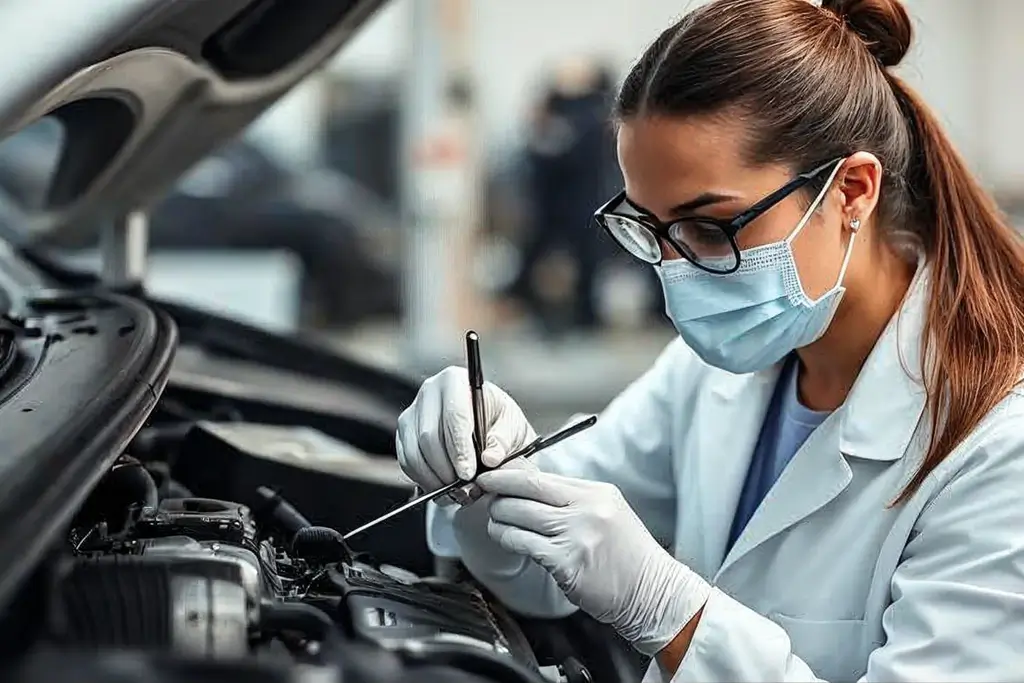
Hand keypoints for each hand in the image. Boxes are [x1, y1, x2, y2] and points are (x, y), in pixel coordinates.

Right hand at [396, 366, 536, 504]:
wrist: (486, 425)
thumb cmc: (499, 421)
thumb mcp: (511, 427)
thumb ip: (503, 441)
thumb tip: (490, 458)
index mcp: (455, 381)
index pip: (454, 416)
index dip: (460, 448)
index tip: (468, 473)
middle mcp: (429, 392)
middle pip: (429, 436)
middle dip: (446, 468)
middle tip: (463, 488)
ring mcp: (412, 412)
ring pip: (414, 452)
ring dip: (434, 478)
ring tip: (456, 492)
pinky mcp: (404, 433)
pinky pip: (407, 461)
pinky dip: (423, 479)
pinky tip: (443, 487)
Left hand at [475, 468, 710, 654]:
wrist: (653, 594)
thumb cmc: (628, 558)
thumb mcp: (607, 514)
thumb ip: (572, 501)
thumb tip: (528, 490)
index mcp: (596, 492)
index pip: (542, 477)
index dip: (509, 475)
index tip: (491, 476)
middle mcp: (587, 509)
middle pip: (526, 491)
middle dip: (497, 493)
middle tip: (484, 496)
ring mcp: (576, 535)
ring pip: (519, 516)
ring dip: (499, 518)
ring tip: (495, 521)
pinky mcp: (566, 562)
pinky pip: (523, 543)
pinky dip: (507, 539)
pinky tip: (504, 538)